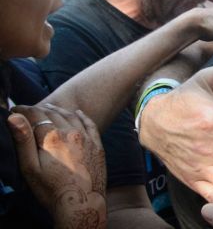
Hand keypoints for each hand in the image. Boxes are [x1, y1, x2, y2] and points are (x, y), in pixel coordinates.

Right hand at [8, 104, 105, 228]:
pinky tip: (77, 112)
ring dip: (58, 110)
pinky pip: (90, 124)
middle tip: (28, 110)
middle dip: (38, 110)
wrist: (82, 203)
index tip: (14, 109)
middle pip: (53, 113)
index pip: (35, 115)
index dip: (23, 110)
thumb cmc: (52, 189)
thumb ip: (23, 140)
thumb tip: (14, 117)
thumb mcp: (30, 168)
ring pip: (71, 116)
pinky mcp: (97, 145)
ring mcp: (86, 138)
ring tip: (48, 109)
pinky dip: (82, 115)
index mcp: (51, 137)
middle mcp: (71, 133)